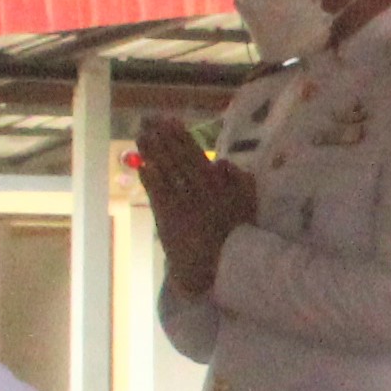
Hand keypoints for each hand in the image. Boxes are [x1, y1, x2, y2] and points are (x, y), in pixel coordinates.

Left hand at [132, 117, 257, 298]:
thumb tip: (221, 162)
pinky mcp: (169, 219)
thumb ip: (240, 181)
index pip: (196, 156)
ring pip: (166, 173)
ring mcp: (183, 204)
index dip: (182, 138)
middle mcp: (200, 191)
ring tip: (141, 135)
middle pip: (177, 160)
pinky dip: (150, 179)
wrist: (224, 269)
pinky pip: (158, 194)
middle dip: (163, 140)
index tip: (170, 121)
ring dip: (153, 153)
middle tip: (148, 121)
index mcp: (219, 186)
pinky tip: (143, 164)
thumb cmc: (238, 237)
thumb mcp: (249, 206)